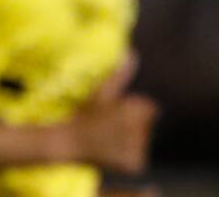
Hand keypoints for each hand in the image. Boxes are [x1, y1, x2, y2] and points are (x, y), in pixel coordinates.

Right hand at [64, 54, 158, 174]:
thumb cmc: (84, 114)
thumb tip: (132, 53)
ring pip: (141, 142)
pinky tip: (110, 152)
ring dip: (129, 141)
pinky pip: (137, 160)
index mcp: (136, 110)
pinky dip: (126, 158)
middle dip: (132, 125)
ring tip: (107, 138)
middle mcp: (139, 130)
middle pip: (146, 126)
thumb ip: (119, 76)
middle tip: (108, 126)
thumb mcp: (101, 94)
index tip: (114, 112)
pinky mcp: (134, 165)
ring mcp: (137, 149)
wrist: (69, 142)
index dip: (132, 109)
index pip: (150, 109)